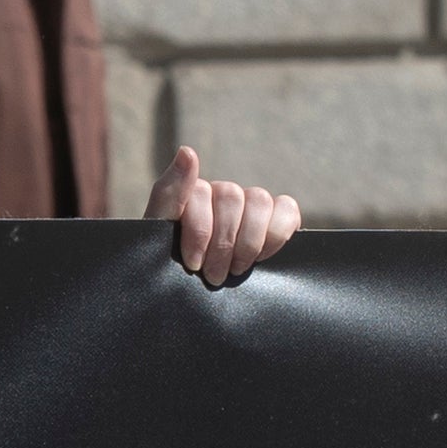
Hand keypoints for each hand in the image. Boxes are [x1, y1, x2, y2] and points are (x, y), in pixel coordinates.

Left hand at [145, 145, 300, 287]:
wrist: (185, 297)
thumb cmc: (173, 268)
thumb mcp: (160, 234)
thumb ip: (169, 193)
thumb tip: (188, 151)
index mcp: (193, 195)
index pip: (202, 191)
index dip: (200, 229)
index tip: (193, 263)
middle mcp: (222, 196)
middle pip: (231, 196)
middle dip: (222, 242)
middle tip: (213, 275)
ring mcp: (251, 207)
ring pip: (259, 200)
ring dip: (248, 240)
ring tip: (235, 269)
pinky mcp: (277, 220)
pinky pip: (287, 210)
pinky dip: (276, 233)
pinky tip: (261, 257)